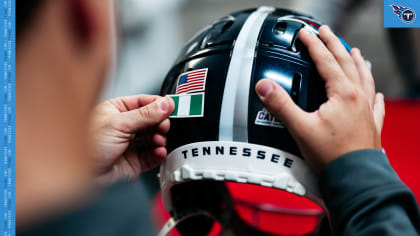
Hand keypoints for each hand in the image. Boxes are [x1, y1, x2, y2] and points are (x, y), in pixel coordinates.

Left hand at [89, 95, 174, 184]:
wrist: (83, 178)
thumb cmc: (87, 148)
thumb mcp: (119, 124)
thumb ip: (145, 114)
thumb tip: (165, 104)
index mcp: (115, 111)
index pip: (142, 102)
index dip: (157, 104)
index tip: (171, 106)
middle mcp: (123, 127)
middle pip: (151, 120)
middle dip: (160, 123)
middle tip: (164, 126)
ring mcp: (129, 144)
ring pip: (153, 138)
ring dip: (159, 138)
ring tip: (158, 140)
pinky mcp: (134, 162)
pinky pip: (152, 155)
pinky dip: (158, 153)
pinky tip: (158, 151)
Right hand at [255, 26, 384, 172]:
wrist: (356, 178)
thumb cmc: (332, 156)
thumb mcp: (300, 128)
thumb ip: (281, 105)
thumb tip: (264, 87)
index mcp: (342, 94)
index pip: (325, 61)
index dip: (314, 44)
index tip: (306, 33)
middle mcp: (358, 97)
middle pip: (346, 62)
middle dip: (334, 44)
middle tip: (325, 32)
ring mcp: (367, 110)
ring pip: (364, 78)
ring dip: (357, 62)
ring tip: (353, 51)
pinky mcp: (371, 124)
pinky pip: (376, 102)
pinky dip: (375, 93)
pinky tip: (377, 92)